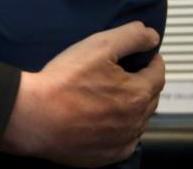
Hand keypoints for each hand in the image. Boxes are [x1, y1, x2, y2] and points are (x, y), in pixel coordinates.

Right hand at [0, 22, 162, 165]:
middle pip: (150, 98)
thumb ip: (130, 36)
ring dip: (134, 107)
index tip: (148, 57)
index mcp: (137, 94)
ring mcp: (121, 142)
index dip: (153, 62)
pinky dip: (121, 130)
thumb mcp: (98, 46)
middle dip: (144, 83)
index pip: (158, 74)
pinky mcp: (106, 156)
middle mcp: (135, 122)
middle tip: (130, 73)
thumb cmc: (63, 82)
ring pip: (138, 121)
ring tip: (115, 95)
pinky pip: (124, 142)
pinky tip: (106, 120)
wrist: (35, 116)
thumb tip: (151, 35)